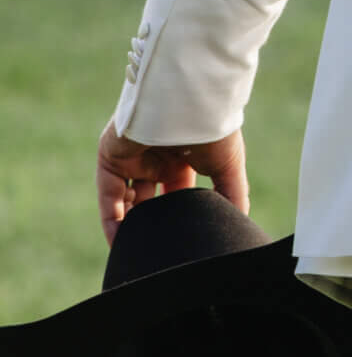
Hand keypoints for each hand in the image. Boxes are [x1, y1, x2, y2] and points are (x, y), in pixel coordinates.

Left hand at [97, 123, 247, 243]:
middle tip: (159, 249)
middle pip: (150, 197)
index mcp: (184, 156)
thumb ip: (231, 196)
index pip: (177, 191)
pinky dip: (113, 217)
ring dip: (131, 223)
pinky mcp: (111, 157)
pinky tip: (121, 241)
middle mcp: (156, 156)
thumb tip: (238, 225)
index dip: (179, 215)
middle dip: (154, 222)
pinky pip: (108, 193)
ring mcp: (132, 156)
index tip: (183, 240)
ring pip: (126, 198)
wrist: (191, 105)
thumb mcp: (228, 168)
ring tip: (139, 251)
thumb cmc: (214, 132)